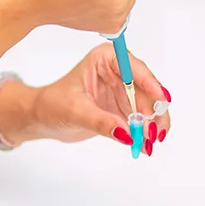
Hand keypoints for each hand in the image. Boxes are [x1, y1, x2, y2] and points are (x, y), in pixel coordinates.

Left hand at [6, 43, 172, 154]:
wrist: (43, 118)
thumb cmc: (52, 105)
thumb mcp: (75, 111)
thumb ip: (101, 121)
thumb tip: (126, 132)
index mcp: (105, 60)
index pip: (134, 68)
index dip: (150, 83)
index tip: (161, 98)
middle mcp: (118, 73)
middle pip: (146, 90)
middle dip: (153, 111)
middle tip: (153, 132)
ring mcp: (122, 92)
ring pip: (148, 107)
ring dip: (152, 125)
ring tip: (149, 143)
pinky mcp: (123, 109)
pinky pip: (140, 121)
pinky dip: (144, 133)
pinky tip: (144, 146)